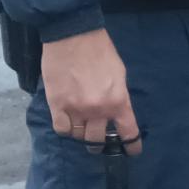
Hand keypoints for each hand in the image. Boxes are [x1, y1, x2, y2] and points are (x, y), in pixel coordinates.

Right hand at [40, 29, 139, 152]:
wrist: (73, 37)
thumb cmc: (100, 51)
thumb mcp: (119, 75)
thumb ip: (118, 96)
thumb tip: (116, 111)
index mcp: (118, 102)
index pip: (128, 133)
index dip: (131, 145)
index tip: (132, 151)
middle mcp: (98, 110)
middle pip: (98, 139)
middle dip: (99, 142)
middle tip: (97, 139)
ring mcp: (76, 109)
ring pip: (79, 136)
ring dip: (81, 134)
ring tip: (81, 127)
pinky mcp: (57, 105)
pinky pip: (61, 129)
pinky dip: (65, 128)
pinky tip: (67, 122)